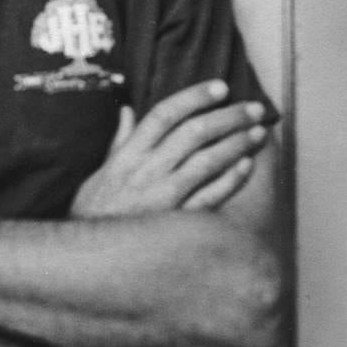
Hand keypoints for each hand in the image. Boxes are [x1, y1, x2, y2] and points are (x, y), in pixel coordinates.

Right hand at [71, 81, 269, 219]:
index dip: (195, 97)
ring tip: (258, 132)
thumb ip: (119, 141)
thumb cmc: (94, 213)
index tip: (220, 88)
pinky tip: (247, 166)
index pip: (164, 114)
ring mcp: (162, 197)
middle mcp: (146, 171)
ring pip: (207, 161)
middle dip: (228, 116)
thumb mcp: (99, 173)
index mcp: (127, 155)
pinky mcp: (175, 223)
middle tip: (254, 108)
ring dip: (236, 143)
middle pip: (193, 132)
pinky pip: (210, 197)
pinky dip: (231, 180)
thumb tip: (128, 110)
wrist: (88, 258)